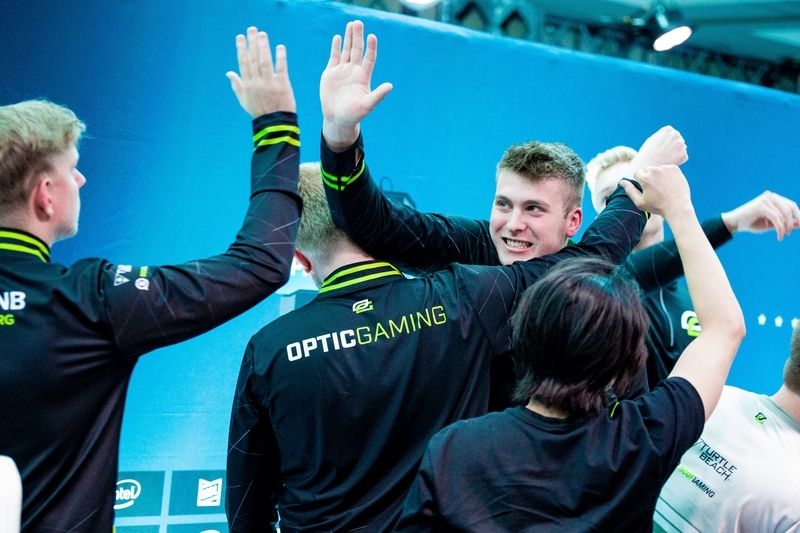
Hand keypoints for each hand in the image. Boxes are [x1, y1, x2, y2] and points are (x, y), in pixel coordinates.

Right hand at [227, 27, 294, 116]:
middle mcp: (257, 82)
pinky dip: (280, 58)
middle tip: (252, 29)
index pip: (243, 63)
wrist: (275, 124)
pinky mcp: (282, 85)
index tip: (240, 37)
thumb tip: (229, 72)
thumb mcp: (244, 100)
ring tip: (263, 34)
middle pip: (253, 59)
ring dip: (263, 47)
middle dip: (252, 43)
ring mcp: (270, 84)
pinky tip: (280, 47)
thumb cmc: (260, 112)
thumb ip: (237, 85)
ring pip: (265, 62)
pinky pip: (281, 69)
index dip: (242, 49)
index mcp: (248, 85)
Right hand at [320, 20, 392, 150]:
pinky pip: (334, 57)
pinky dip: (336, 47)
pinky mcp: (330, 73)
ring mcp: (342, 70)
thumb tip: (390, 86)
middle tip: (358, 23)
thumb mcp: (368, 105)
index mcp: (364, 76)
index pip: (369, 58)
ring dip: (348, 38)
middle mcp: (354, 71)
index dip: (371, 47)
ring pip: (346, 50)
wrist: (337, 119)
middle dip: (358, 37)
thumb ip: (378, 95)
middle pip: (357, 50)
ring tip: (351, 24)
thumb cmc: (354, 114)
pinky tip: (338, 38)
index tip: (372, 36)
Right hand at [622, 165, 692, 220]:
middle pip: (647, 170)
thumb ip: (629, 191)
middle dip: (649, 177)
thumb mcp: (640, 202)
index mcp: (644, 178)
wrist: (678, 207)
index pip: (637, 173)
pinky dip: (668, 174)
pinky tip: (670, 184)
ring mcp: (665, 168)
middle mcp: (654, 171)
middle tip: (656, 189)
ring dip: (659, 175)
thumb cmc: (657, 207)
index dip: (640, 181)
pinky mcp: (674, 168)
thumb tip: (621, 182)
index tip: (646, 189)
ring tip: (664, 188)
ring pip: (658, 169)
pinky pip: (667, 169)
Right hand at [629, 126, 687, 174]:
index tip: (661, 149)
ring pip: (681, 149)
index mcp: (668, 129)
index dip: (667, 143)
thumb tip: (670, 135)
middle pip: (679, 141)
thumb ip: (662, 136)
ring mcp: (680, 144)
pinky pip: (683, 157)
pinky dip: (678, 161)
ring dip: (676, 154)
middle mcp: (675, 134)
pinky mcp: (683, 154)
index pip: (673, 135)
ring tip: (665, 159)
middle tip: (664, 155)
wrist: (646, 165)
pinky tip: (668, 163)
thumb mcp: (652, 140)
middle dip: (674, 147)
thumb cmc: (647, 154)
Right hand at [721, 191, 799, 239]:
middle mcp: (770, 196)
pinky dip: (779, 228)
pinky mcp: (761, 205)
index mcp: (773, 198)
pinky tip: (779, 235)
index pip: (791, 205)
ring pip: (784, 213)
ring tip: (783, 235)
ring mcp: (765, 199)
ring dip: (785, 227)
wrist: (734, 223)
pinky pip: (776, 217)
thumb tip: (798, 224)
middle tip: (794, 231)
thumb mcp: (771, 224)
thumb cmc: (751, 223)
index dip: (798, 215)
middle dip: (795, 220)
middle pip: (790, 207)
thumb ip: (783, 223)